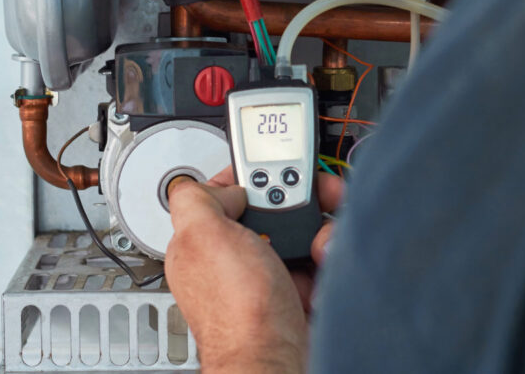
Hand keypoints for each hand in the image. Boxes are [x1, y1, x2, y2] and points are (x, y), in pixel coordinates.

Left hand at [165, 170, 343, 372]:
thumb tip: (226, 185)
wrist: (276, 357)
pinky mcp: (298, 285)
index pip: (230, 189)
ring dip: (318, 227)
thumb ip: (197, 197)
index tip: (276, 170)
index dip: (255, 174)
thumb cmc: (237, 310)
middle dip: (298, 199)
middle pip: (272, 203)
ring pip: (301, 225)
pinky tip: (322, 262)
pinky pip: (319, 254)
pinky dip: (328, 252)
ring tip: (317, 243)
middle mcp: (235, 253)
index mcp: (204, 238)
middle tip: (310, 202)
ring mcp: (268, 270)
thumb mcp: (202, 236)